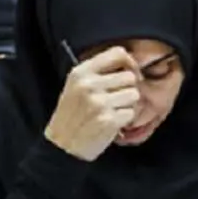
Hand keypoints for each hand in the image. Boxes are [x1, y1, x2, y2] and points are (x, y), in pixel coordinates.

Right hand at [43, 46, 139, 161]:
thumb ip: (98, 72)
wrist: (63, 145)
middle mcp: (89, 85)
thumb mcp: (76, 85)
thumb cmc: (72, 114)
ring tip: (113, 111)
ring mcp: (99, 103)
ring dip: (128, 104)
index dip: (129, 63)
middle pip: (130, 76)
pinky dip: (125, 119)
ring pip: (134, 94)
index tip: (129, 73)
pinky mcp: (108, 120)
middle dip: (128, 88)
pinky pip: (131, 113)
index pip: (118, 53)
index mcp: (81, 72)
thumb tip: (129, 63)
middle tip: (118, 99)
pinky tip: (112, 122)